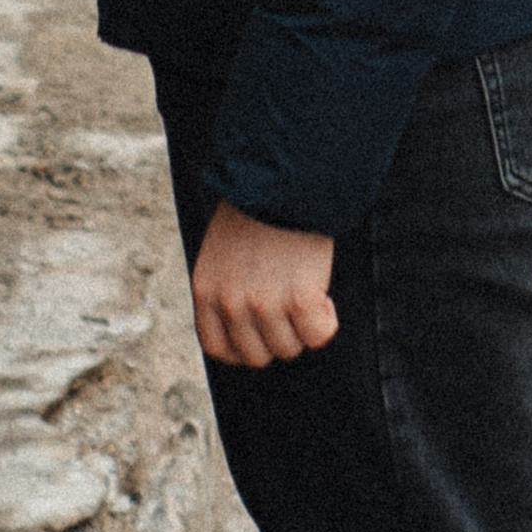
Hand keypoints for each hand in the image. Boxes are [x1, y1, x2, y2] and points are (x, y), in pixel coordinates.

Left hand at [190, 201, 337, 368]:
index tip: (261, 334)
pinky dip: (325, 321)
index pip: (218, 348)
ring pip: (289, 348)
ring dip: (301, 327)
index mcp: (206, 289)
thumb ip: (226, 287)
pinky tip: (323, 296)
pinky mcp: (299, 299)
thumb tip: (246, 324)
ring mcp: (264, 304)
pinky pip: (318, 334)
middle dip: (275, 336)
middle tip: (288, 308)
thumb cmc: (256, 207)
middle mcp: (231, 302)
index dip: (243, 347)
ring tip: (306, 293)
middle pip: (256, 355)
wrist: (282, 176)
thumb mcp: (221, 249)